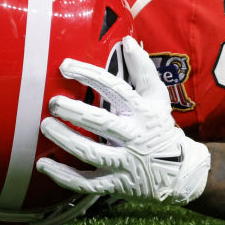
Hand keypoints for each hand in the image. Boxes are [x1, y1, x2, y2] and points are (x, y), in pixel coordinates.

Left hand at [36, 37, 209, 204]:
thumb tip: (127, 40)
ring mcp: (125, 163)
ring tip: (45, 126)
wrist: (180, 172)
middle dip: (74, 111)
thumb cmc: (160, 128)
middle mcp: (134, 136)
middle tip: (53, 102)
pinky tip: (43, 164)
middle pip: (101, 123)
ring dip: (66, 140)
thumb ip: (142, 69)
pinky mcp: (116, 184)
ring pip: (91, 153)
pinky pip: (87, 183)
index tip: (65, 66)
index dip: (89, 75)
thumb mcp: (157, 98)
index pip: (115, 88)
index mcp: (142, 111)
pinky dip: (64, 176)